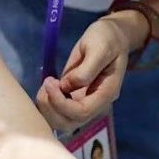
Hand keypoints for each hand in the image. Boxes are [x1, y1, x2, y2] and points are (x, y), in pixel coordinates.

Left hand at [36, 12, 143, 130]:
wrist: (112, 36)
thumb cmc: (107, 39)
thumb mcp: (99, 48)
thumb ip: (85, 70)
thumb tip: (66, 86)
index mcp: (106, 94)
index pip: (81, 112)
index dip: (60, 102)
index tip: (50, 81)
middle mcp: (95, 103)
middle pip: (70, 122)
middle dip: (51, 107)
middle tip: (46, 83)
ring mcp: (84, 102)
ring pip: (62, 121)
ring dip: (47, 107)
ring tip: (46, 85)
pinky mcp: (74, 98)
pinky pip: (58, 111)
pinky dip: (47, 104)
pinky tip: (46, 87)